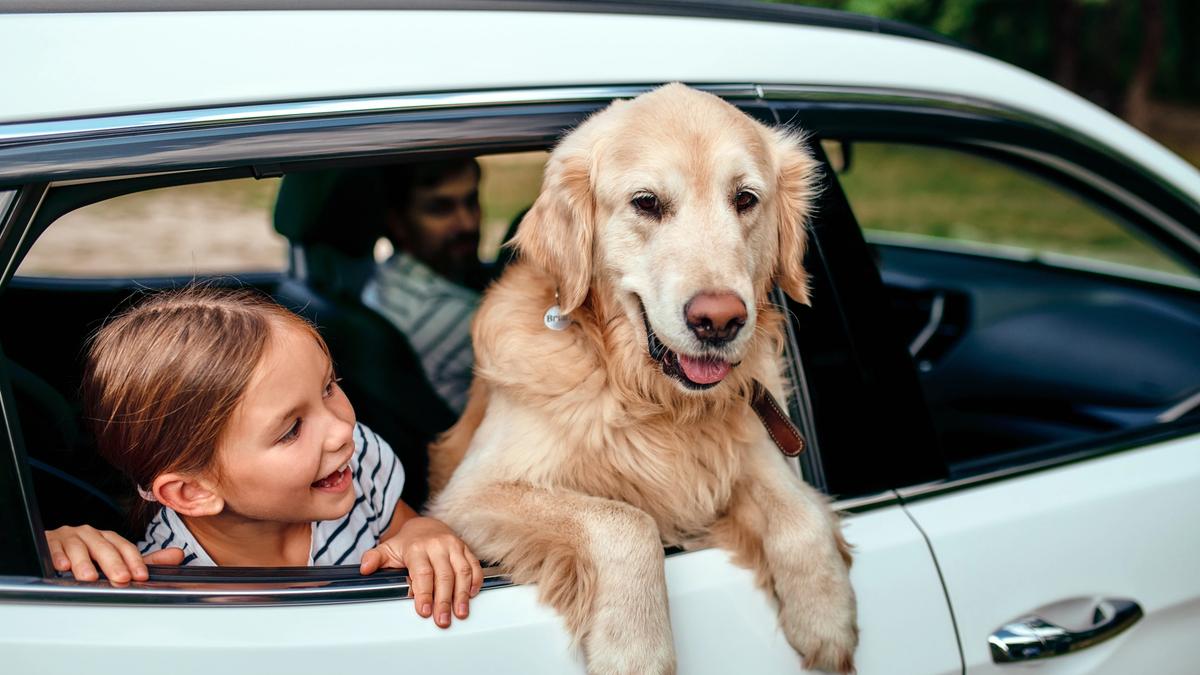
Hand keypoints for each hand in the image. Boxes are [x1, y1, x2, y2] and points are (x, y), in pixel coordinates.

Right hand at [45, 525, 184, 583]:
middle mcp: (91, 534)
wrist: (55, 547)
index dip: (135, 562)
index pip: (126, 548)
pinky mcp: (50, 543)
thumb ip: (147, 560)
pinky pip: (54, 548)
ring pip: (79, 548)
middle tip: (120, 579)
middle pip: (104, 548)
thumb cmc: (89, 556)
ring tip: (89, 577)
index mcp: (109, 538)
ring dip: (84, 563)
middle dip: (113, 564)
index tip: (141, 577)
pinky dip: (58, 557)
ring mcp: (70, 537)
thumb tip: (179, 554)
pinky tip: (61, 567)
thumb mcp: (117, 559)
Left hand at [360, 516, 482, 627]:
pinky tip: (472, 595)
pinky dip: (475, 581)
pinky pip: (474, 566)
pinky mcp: (466, 549)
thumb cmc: (407, 543)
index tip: (424, 610)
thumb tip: (364, 568)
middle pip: (444, 576)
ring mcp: (454, 546)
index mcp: (417, 548)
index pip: (422, 573)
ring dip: (462, 594)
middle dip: (444, 600)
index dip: (424, 593)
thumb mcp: (387, 549)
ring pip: (462, 571)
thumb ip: (374, 558)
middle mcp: (438, 546)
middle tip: (443, 620)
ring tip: (460, 613)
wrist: (426, 525)